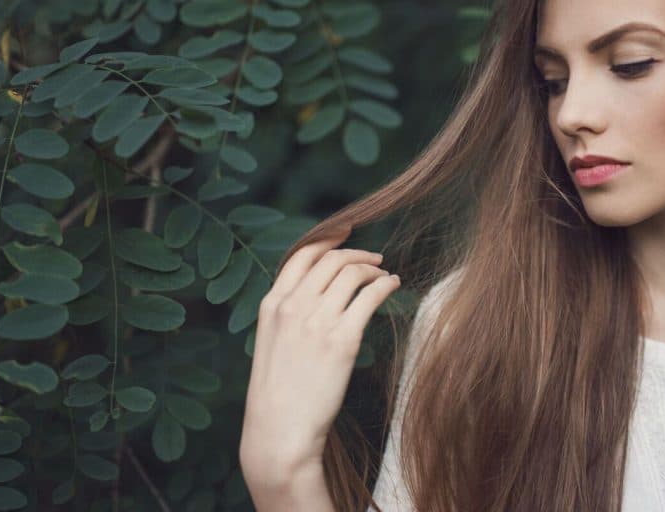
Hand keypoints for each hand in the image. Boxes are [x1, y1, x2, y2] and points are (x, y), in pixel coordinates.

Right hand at [238, 226, 400, 498]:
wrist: (279, 431)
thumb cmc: (279, 395)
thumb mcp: (272, 345)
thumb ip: (289, 316)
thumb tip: (318, 296)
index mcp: (272, 304)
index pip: (302, 255)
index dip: (328, 239)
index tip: (347, 233)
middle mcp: (293, 306)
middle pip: (332, 260)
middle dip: (357, 254)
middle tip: (375, 259)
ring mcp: (317, 321)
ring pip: (353, 273)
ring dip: (374, 270)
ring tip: (386, 277)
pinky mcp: (343, 340)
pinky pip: (370, 296)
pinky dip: (385, 285)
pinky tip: (393, 288)